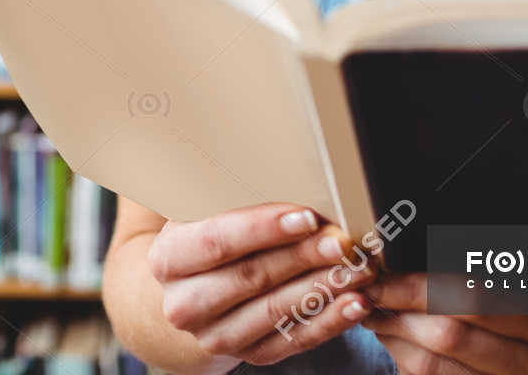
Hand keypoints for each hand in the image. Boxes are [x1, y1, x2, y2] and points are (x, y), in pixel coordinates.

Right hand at [144, 202, 378, 366]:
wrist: (192, 291)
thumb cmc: (208, 236)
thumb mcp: (203, 212)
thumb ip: (231, 196)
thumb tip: (288, 172)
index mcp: (169, 259)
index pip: (217, 241)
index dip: (263, 228)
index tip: (306, 216)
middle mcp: (184, 304)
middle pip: (251, 277)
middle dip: (303, 256)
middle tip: (343, 240)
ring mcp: (215, 335)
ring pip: (276, 311)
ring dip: (323, 289)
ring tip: (358, 269)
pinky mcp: (247, 355)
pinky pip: (293, 341)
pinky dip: (329, 322)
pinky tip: (355, 304)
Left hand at [363, 271, 527, 373]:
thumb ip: (500, 275)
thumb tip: (431, 251)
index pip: (474, 299)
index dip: (420, 286)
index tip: (385, 271)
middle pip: (450, 336)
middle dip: (398, 311)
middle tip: (368, 291)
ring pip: (436, 367)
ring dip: (394, 337)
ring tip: (373, 312)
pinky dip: (407, 361)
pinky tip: (395, 340)